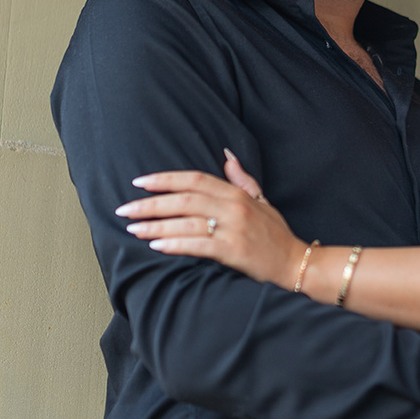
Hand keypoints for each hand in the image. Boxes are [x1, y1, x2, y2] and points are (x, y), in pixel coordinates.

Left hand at [116, 152, 304, 287]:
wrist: (294, 262)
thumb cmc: (275, 234)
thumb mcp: (262, 201)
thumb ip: (242, 179)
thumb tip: (227, 155)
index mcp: (237, 194)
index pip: (195, 179)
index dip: (166, 179)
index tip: (140, 182)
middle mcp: (234, 208)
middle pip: (184, 199)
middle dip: (151, 203)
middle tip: (125, 209)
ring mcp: (234, 229)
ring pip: (186, 222)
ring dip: (156, 226)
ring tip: (133, 229)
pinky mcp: (233, 252)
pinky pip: (197, 245)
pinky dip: (174, 244)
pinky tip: (156, 246)